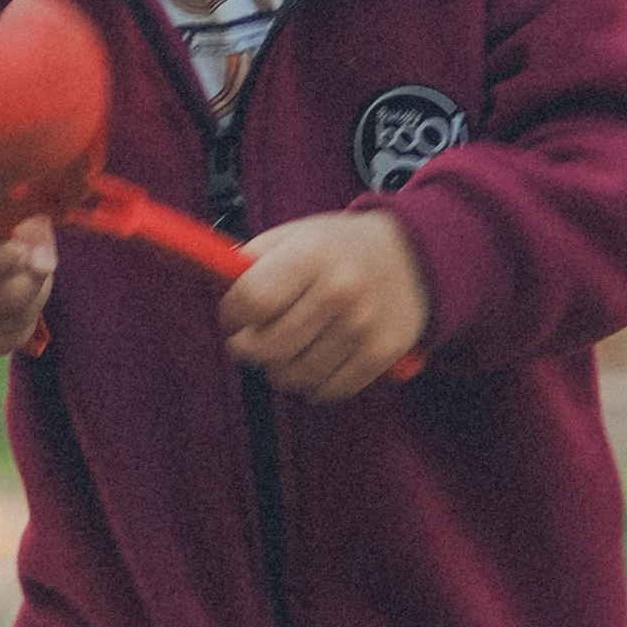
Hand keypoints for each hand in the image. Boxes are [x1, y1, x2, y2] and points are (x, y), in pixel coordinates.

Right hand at [0, 189, 56, 364]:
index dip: (2, 258)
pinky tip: (19, 308)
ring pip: (3, 323)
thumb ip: (32, 230)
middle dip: (32, 284)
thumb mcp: (10, 209)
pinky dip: (21, 328)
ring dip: (32, 305)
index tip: (22, 252)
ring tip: (31, 284)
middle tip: (40, 269)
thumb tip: (43, 265)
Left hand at [220, 211, 428, 400]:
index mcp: (310, 256)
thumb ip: (252, 260)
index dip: (232, 314)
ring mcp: (362, 326)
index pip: (251, 301)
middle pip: (268, 347)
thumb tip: (214, 285)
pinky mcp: (380, 354)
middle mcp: (338, 291)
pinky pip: (328, 391)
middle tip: (250, 339)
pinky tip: (311, 363)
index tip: (234, 316)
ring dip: (277, 370)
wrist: (412, 255)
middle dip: (247, 347)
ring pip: (293, 376)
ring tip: (282, 350)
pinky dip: (311, 385)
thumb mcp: (294, 235)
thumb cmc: (339, 247)